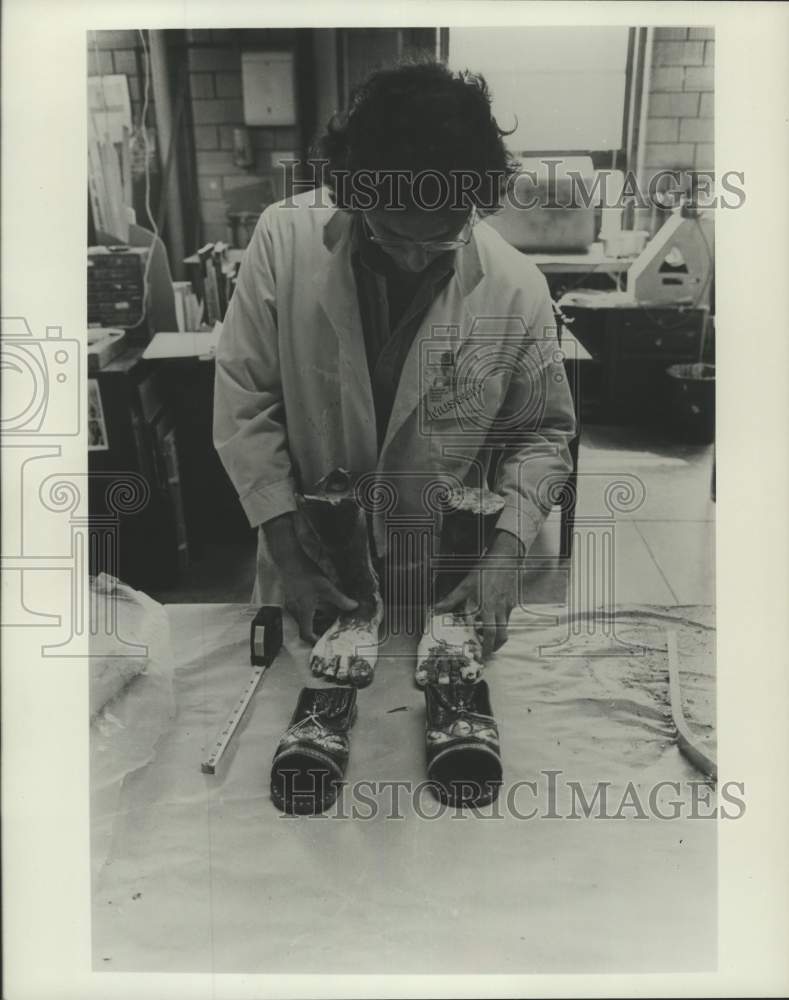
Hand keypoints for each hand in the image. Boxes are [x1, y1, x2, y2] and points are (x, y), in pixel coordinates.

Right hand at [264, 512, 357, 643]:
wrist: (289, 560)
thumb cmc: (305, 573)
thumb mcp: (326, 587)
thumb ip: (340, 599)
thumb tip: (354, 607)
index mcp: (303, 611)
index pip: (306, 634)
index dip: (315, 640)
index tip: (324, 640)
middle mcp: (295, 610)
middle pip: (306, 626)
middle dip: (319, 629)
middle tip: (332, 627)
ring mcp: (292, 603)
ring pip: (305, 617)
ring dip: (317, 618)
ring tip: (331, 614)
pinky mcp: (292, 596)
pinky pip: (302, 608)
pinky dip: (313, 609)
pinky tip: (323, 601)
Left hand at [433, 530, 522, 658]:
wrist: (506, 558)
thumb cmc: (485, 570)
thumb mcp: (465, 585)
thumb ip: (451, 599)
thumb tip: (436, 609)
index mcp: (486, 607)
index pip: (488, 633)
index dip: (486, 646)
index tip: (481, 655)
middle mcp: (498, 610)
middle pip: (500, 636)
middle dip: (493, 647)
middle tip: (486, 653)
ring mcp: (507, 607)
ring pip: (505, 629)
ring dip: (497, 637)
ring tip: (488, 639)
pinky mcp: (512, 603)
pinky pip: (507, 618)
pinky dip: (501, 624)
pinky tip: (492, 620)